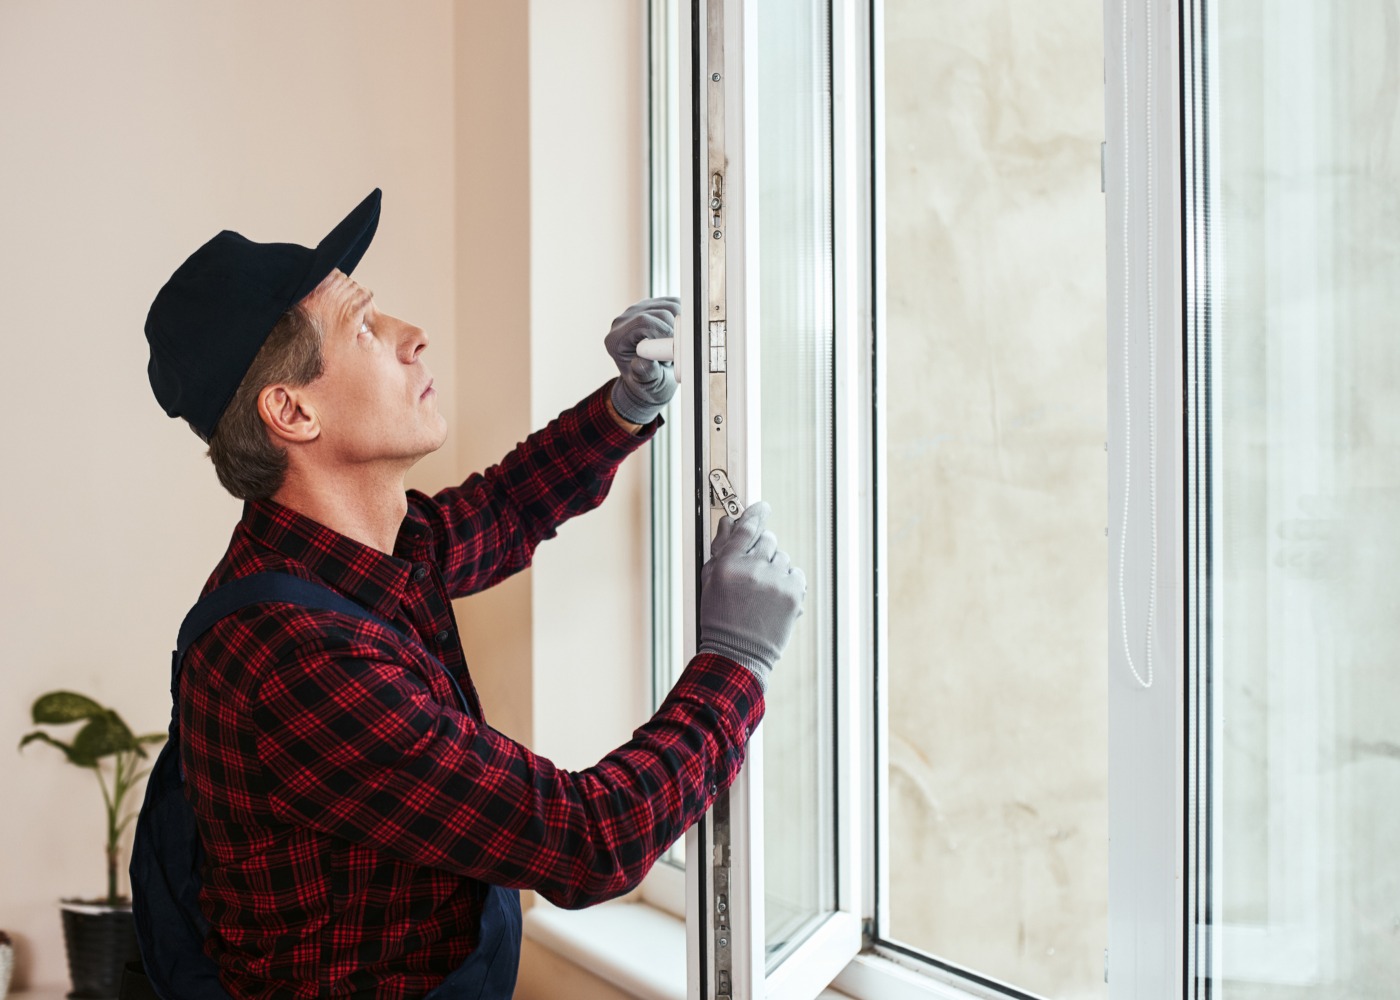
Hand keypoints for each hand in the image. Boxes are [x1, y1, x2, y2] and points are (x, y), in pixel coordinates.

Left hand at [605, 297, 680, 424]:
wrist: (650, 380)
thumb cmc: (647, 385)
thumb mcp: (647, 386)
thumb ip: (645, 375)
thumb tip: (641, 362)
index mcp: (615, 339)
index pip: (643, 323)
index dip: (664, 333)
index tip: (674, 351)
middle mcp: (623, 321)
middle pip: (658, 313)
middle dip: (673, 332)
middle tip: (674, 353)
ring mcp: (636, 310)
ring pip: (669, 306)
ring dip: (678, 326)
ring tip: (672, 346)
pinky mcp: (651, 306)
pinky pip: (673, 303)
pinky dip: (681, 318)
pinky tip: (676, 335)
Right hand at [697, 503, 806, 690]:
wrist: (737, 653)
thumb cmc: (720, 617)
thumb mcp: (710, 582)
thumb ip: (721, 549)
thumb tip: (729, 522)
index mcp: (728, 564)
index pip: (746, 527)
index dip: (755, 514)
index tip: (762, 507)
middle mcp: (752, 569)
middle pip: (768, 539)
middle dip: (763, 550)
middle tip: (756, 568)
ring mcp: (775, 581)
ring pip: (783, 557)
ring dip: (775, 568)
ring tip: (763, 590)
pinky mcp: (793, 594)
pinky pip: (796, 574)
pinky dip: (789, 582)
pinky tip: (775, 597)